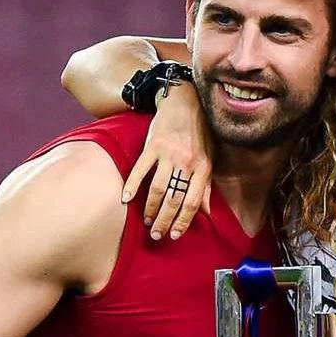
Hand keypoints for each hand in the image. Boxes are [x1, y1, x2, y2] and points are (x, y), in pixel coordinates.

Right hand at [122, 84, 211, 239]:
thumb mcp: (209, 158)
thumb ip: (206, 185)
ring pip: (158, 188)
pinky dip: (132, 185)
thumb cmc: (199, 132)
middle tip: (156, 235)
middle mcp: (186, 162)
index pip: (193, 201)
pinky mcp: (152, 145)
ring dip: (150, 208)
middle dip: (164, 220)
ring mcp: (169, 154)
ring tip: (146, 222)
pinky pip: (140, 169)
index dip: (183, 221)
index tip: (174, 235)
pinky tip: (126, 199)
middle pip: (174, 199)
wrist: (185, 102)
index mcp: (202, 167)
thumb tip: (207, 212)